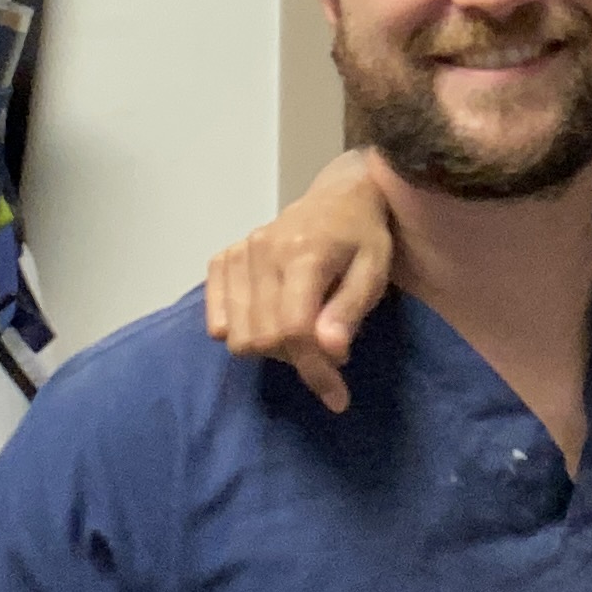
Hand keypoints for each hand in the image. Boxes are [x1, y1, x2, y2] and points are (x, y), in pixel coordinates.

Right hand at [203, 151, 398, 411]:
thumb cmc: (363, 235)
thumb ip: (350, 310)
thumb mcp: (374, 270)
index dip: (314, 370)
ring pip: (236, 335)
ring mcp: (239, 254)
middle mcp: (262, 251)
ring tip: (300, 338)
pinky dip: (239, 333)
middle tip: (325, 357)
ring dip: (270, 351)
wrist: (339, 196)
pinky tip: (267, 326)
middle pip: (262, 337)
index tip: (336, 396)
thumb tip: (330, 352)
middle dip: (296, 362)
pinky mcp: (224, 259)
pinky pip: (216, 318)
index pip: (294, 328)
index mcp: (303, 252)